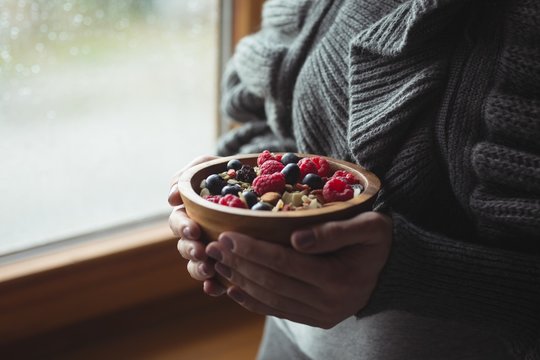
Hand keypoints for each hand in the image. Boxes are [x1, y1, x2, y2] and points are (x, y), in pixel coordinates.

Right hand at [168, 155, 226, 295]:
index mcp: (191, 212)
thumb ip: (191, 171)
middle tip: (201, 252)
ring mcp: (212, 250)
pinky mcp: (229, 264)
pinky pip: (218, 280)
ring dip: (199, 270)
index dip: (183, 228)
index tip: (194, 230)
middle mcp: (198, 234)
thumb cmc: (232, 172)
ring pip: (197, 266)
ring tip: (209, 271)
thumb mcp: (212, 164)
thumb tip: (171, 197)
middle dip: (191, 251)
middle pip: (185, 247)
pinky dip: (214, 286)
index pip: (178, 222)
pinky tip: (218, 289)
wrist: (266, 183)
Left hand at [205, 211, 391, 327]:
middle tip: (212, 246)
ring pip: (270, 298)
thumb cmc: (378, 240)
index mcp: (338, 279)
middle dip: (238, 264)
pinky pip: (277, 311)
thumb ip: (335, 232)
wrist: (391, 269)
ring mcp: (321, 315)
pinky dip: (252, 301)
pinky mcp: (316, 320)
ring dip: (239, 281)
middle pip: (271, 282)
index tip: (227, 234)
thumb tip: (295, 239)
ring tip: (217, 263)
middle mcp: (328, 303)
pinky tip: (232, 289)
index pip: (284, 263)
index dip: (252, 250)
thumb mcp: (369, 226)